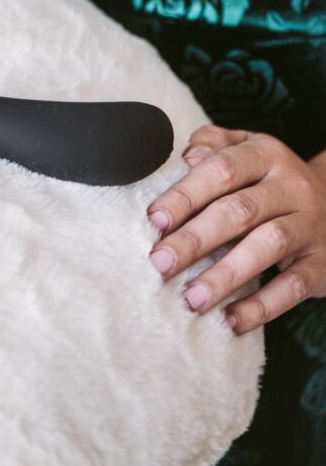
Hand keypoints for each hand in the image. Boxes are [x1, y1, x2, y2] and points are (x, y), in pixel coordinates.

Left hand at [145, 124, 325, 333]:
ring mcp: (310, 225)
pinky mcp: (322, 264)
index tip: (155, 220)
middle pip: (239, 211)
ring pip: (267, 246)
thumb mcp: (248, 150)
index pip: (222, 170)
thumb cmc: (272, 179)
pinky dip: (262, 306)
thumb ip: (215, 145)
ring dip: (225, 274)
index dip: (186, 195)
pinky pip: (293, 287)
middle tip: (161, 263)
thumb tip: (186, 154)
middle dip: (195, 239)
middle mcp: (290, 186)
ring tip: (192, 298)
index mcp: (265, 154)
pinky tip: (231, 320)